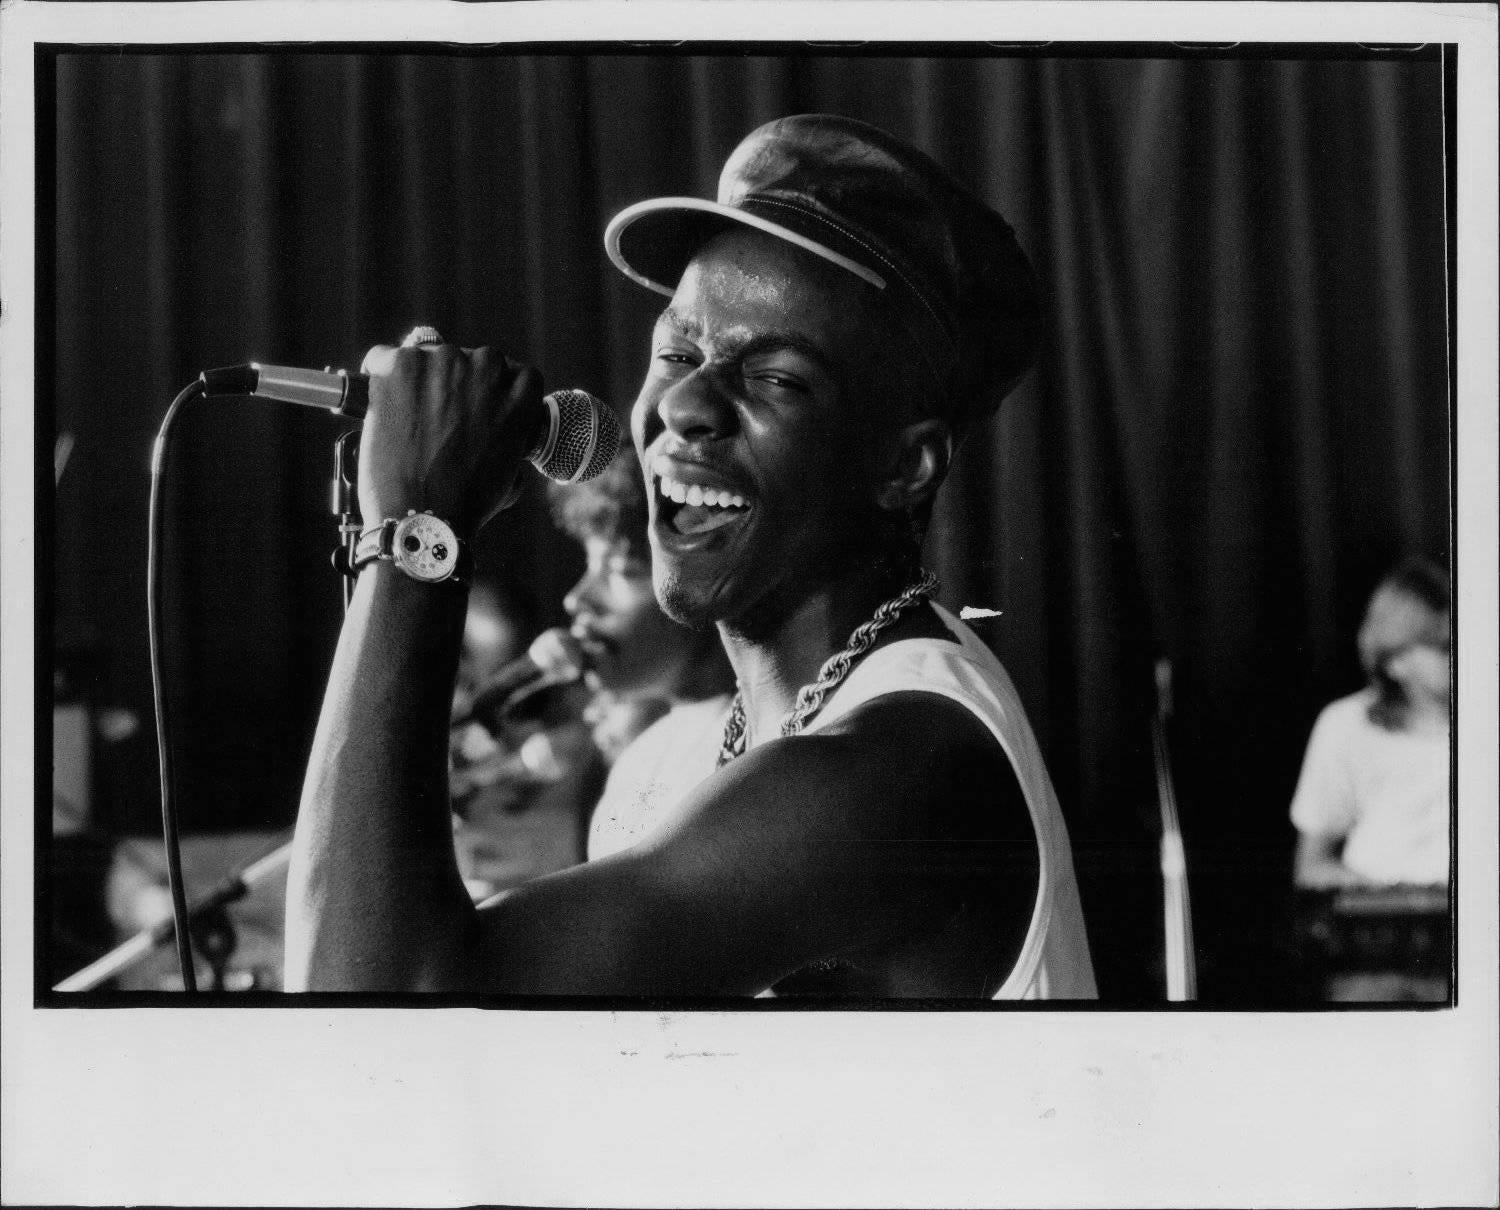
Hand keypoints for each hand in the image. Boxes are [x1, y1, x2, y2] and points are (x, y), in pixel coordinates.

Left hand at [357, 339, 544, 538]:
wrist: (424, 516)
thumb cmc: (466, 502)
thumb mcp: (511, 467)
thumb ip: (508, 434)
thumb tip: (487, 424)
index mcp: (519, 392)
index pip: (513, 372)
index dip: (494, 390)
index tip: (480, 405)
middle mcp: (486, 368)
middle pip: (472, 360)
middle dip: (458, 383)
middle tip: (441, 416)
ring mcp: (442, 362)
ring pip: (429, 356)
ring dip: (420, 380)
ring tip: (409, 418)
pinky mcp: (400, 366)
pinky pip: (383, 358)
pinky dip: (378, 377)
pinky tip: (380, 404)